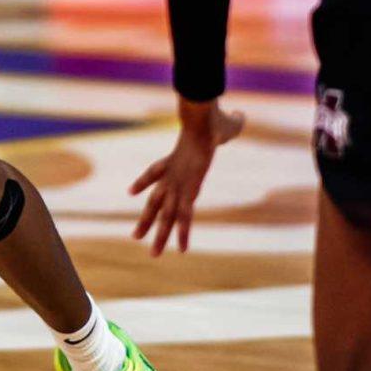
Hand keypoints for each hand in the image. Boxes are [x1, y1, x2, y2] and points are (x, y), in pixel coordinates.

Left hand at [128, 98, 246, 255]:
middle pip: (154, 201)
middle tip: (135, 237)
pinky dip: (183, 232)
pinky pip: (184, 215)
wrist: (201, 117)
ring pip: (165, 214)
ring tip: (153, 255)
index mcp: (174, 158)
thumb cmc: (213, 117)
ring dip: (159, 235)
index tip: (132, 192)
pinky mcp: (189, 188)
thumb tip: (239, 115)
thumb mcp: (224, 122)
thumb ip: (230, 121)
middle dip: (147, 220)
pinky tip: (181, 249)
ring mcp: (177, 183)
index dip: (143, 182)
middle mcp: (171, 174)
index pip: (153, 172)